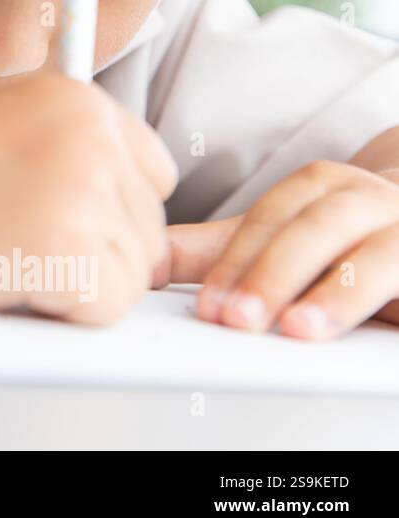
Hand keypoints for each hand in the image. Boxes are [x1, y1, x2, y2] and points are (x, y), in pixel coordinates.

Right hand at [0, 73, 176, 323]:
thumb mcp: (5, 122)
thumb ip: (70, 148)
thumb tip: (128, 205)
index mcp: (82, 101)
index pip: (155, 174)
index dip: (112, 209)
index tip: (59, 219)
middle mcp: (94, 139)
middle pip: (149, 226)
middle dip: (97, 250)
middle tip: (21, 241)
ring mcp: (84, 193)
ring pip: (136, 270)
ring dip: (82, 282)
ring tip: (11, 256)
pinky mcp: (68, 250)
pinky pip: (112, 306)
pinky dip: (70, 312)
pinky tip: (16, 280)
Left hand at [154, 160, 398, 339]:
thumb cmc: (343, 241)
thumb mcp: (277, 239)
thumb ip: (211, 251)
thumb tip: (143, 264)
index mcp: (319, 187)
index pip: (269, 219)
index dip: (235, 263)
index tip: (208, 308)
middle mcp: (366, 199)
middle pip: (315, 230)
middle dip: (272, 276)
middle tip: (237, 321)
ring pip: (374, 256)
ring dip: (336, 295)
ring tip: (299, 330)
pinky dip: (391, 303)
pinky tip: (377, 326)